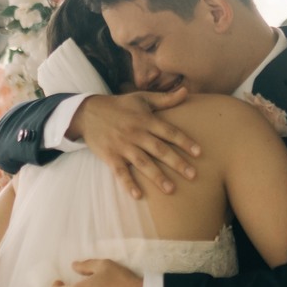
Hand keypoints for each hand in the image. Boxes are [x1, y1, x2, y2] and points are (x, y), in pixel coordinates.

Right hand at [69, 91, 199, 201]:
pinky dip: (128, 184)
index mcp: (146, 120)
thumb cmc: (120, 106)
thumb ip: (165, 99)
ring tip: (171, 190)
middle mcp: (136, 133)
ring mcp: (123, 146)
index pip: (169, 131)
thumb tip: (186, 91)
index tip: (199, 153)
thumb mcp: (142, 98)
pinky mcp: (110, 156)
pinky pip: (120, 172)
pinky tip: (138, 195)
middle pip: (159, 149)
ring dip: (157, 177)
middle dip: (177, 163)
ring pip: (143, 163)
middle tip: (193, 175)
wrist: (88, 112)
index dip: (184, 141)